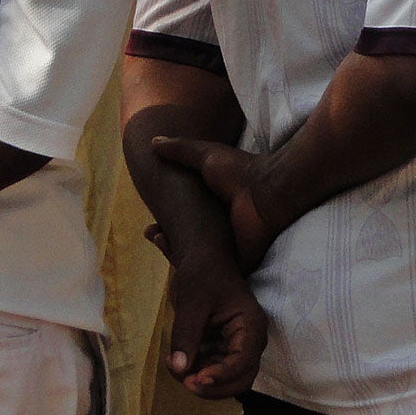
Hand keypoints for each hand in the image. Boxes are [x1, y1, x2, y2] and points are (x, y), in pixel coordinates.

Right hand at [150, 137, 277, 268]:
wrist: (266, 191)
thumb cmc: (240, 171)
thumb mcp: (206, 155)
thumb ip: (181, 150)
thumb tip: (153, 142)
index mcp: (216, 208)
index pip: (186, 222)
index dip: (166, 224)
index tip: (148, 226)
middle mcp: (222, 230)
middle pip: (188, 242)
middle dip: (167, 240)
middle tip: (150, 233)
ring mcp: (230, 248)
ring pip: (196, 258)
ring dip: (175, 252)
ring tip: (157, 239)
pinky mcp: (237, 263)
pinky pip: (212, 272)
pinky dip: (192, 266)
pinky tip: (172, 258)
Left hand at [163, 258, 267, 399]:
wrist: (202, 259)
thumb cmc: (203, 273)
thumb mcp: (192, 302)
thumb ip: (186, 336)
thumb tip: (180, 370)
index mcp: (251, 325)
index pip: (244, 362)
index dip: (221, 377)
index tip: (194, 379)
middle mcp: (249, 340)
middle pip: (240, 379)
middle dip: (213, 386)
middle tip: (185, 382)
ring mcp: (236, 346)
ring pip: (225, 379)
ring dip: (201, 381)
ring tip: (174, 366)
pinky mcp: (222, 348)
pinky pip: (212, 370)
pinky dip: (195, 372)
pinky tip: (176, 362)